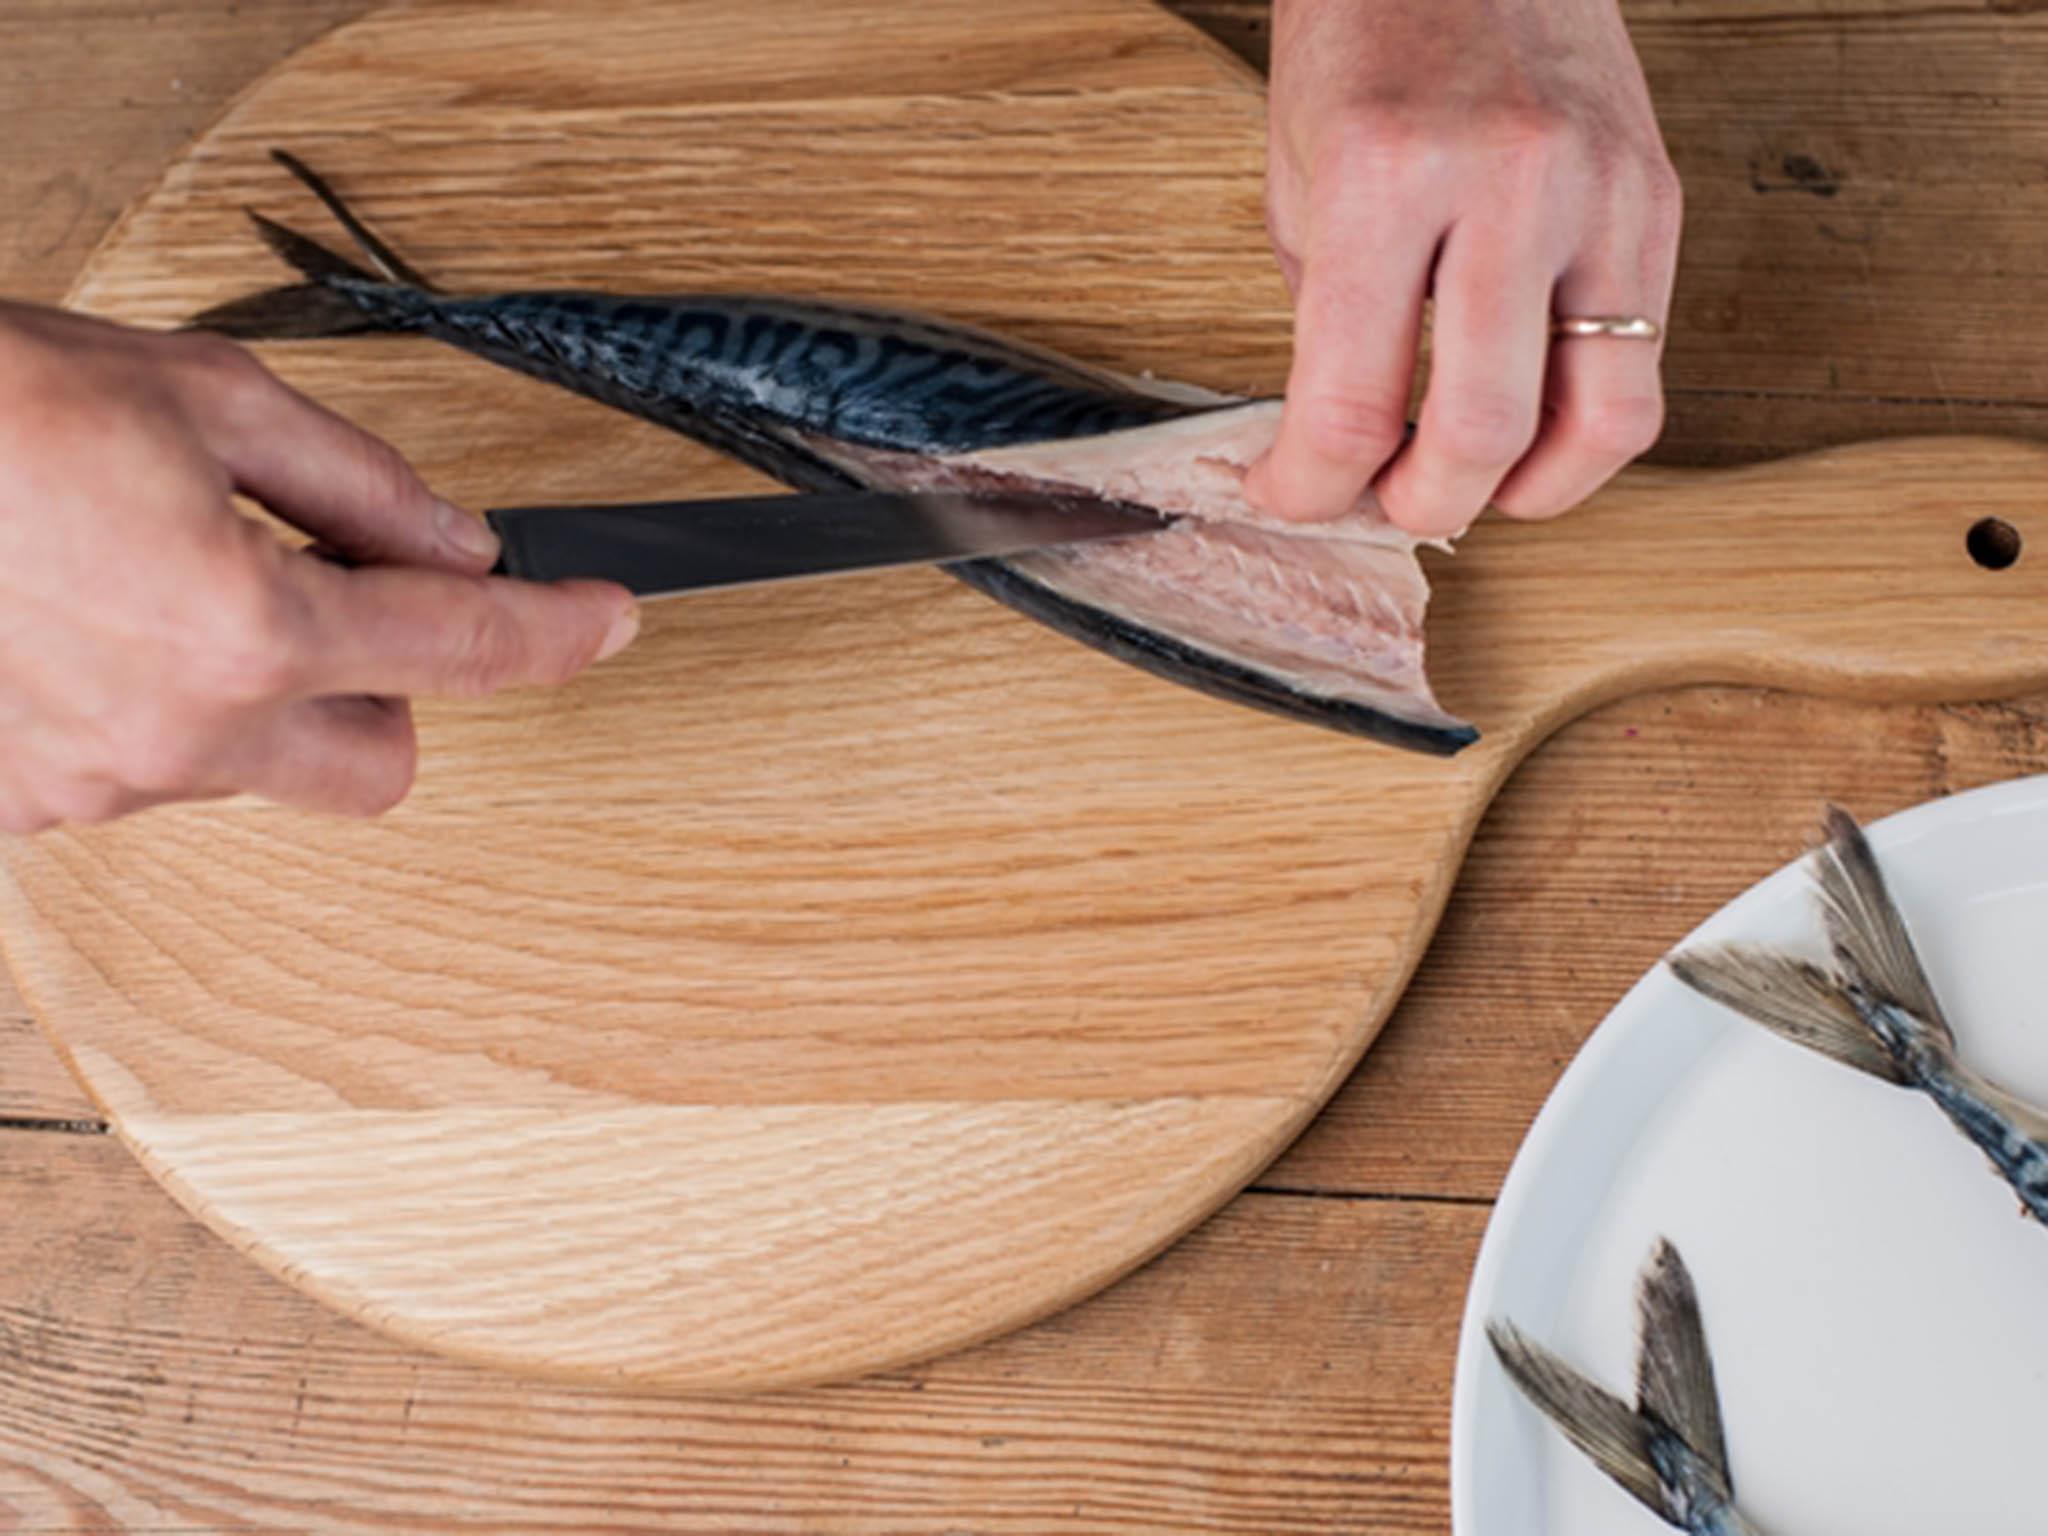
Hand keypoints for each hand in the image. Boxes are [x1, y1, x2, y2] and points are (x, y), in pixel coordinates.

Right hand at [0, 302, 638, 833]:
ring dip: (253, 689)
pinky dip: (152, 706)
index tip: (607, 621)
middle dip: (386, 690)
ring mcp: (96, 784)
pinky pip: (145, 771)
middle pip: (380, 763)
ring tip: (158, 581)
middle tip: (332, 597)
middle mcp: (181, 732)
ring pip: (254, 765)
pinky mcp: (24, 803)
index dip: (560, 634)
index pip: (467, 651)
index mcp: (244, 626)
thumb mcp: (202, 392)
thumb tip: (451, 540)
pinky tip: (87, 622)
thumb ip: (358, 481)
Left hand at [1246, 0, 1682, 535]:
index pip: (1351, 404)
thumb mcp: (1298, 182)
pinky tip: (1530, 424)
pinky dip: (1581, 427)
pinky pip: (1642, 365)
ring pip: (1596, 422)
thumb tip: (1341, 451)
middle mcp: (1506, 184)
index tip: (1289, 494)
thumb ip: (1324, 325)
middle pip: (1482, 433)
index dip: (1310, 486)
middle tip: (1386, 503)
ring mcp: (1599, 192)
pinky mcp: (1657, 199)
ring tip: (1475, 487)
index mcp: (1385, 179)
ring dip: (1528, 492)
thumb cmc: (1366, 40)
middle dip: (1421, 506)